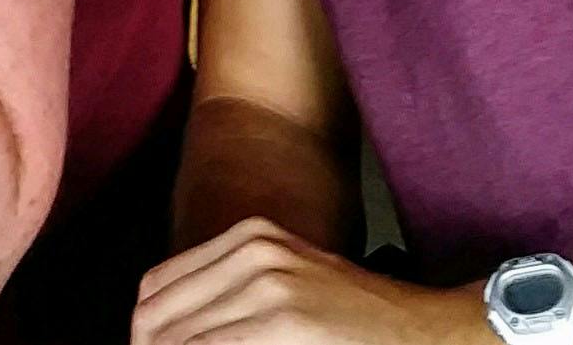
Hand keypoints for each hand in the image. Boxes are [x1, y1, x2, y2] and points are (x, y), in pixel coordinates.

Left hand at [134, 219, 491, 344]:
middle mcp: (253, 251)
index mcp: (247, 238)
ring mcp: (268, 284)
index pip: (154, 288)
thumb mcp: (286, 283)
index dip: (144, 332)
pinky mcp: (285, 321)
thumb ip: (227, 297)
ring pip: (181, 339)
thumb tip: (159, 331)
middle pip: (158, 317)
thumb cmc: (358, 318)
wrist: (428, 331)